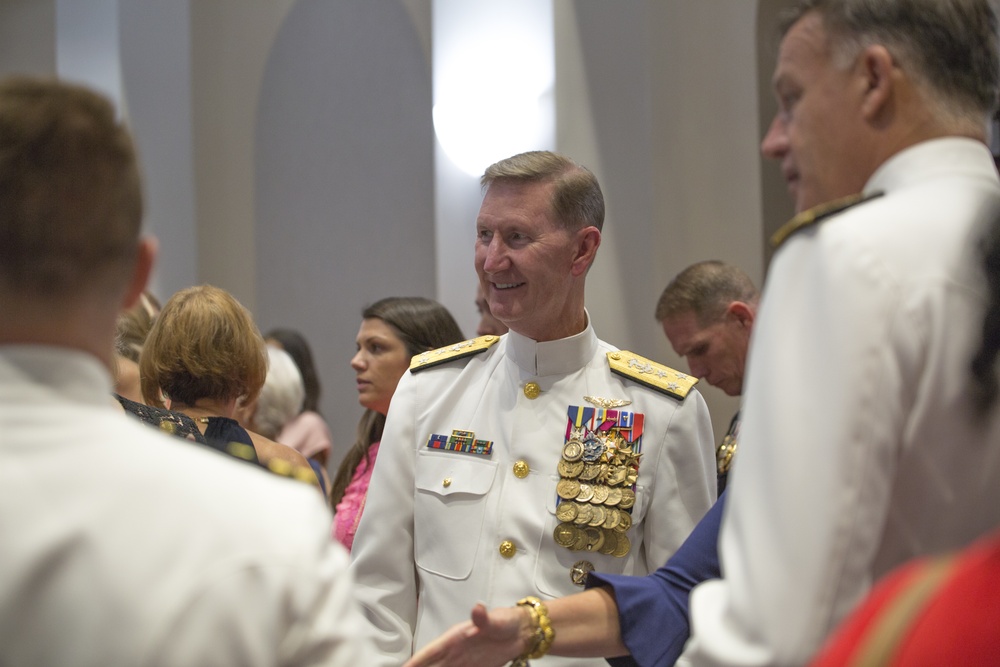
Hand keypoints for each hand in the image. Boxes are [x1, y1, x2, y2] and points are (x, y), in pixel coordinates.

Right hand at [403, 603, 526, 666]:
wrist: (521, 633)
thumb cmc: (505, 623)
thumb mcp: (496, 620)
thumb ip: (484, 618)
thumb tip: (477, 609)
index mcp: (456, 638)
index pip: (431, 651)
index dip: (417, 660)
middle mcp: (455, 652)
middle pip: (432, 665)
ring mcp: (463, 662)